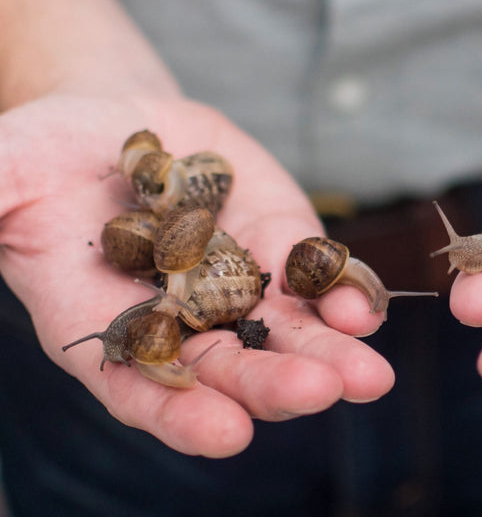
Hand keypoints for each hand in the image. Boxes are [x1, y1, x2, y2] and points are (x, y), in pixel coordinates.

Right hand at [0, 93, 393, 456]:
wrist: (113, 124)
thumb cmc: (42, 155)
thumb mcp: (4, 173)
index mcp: (106, 321)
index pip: (143, 384)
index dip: (181, 412)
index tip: (225, 434)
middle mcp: (178, 316)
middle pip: (229, 365)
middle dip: (274, 382)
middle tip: (319, 393)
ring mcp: (235, 280)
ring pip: (285, 331)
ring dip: (328, 353)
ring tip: (368, 372)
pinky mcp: (275, 240)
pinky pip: (313, 274)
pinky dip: (340, 292)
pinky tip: (364, 306)